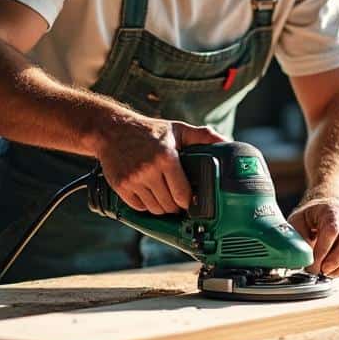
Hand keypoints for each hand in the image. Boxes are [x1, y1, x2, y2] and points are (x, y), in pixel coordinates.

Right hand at [94, 116, 225, 214]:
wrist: (112, 130)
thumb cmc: (148, 131)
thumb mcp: (177, 130)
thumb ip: (203, 136)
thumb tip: (226, 142)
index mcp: (166, 157)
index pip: (182, 195)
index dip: (189, 202)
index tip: (191, 201)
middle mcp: (149, 170)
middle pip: (169, 205)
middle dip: (177, 206)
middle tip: (179, 200)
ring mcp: (133, 179)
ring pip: (154, 209)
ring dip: (162, 207)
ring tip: (165, 197)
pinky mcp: (121, 186)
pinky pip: (138, 208)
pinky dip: (146, 205)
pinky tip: (149, 194)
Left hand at [286, 198, 338, 277]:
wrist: (327, 211)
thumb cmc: (311, 218)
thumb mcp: (297, 222)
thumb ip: (298, 239)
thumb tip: (303, 258)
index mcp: (332, 210)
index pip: (331, 230)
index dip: (322, 250)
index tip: (313, 264)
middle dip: (335, 262)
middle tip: (321, 271)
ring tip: (328, 273)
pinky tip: (336, 269)